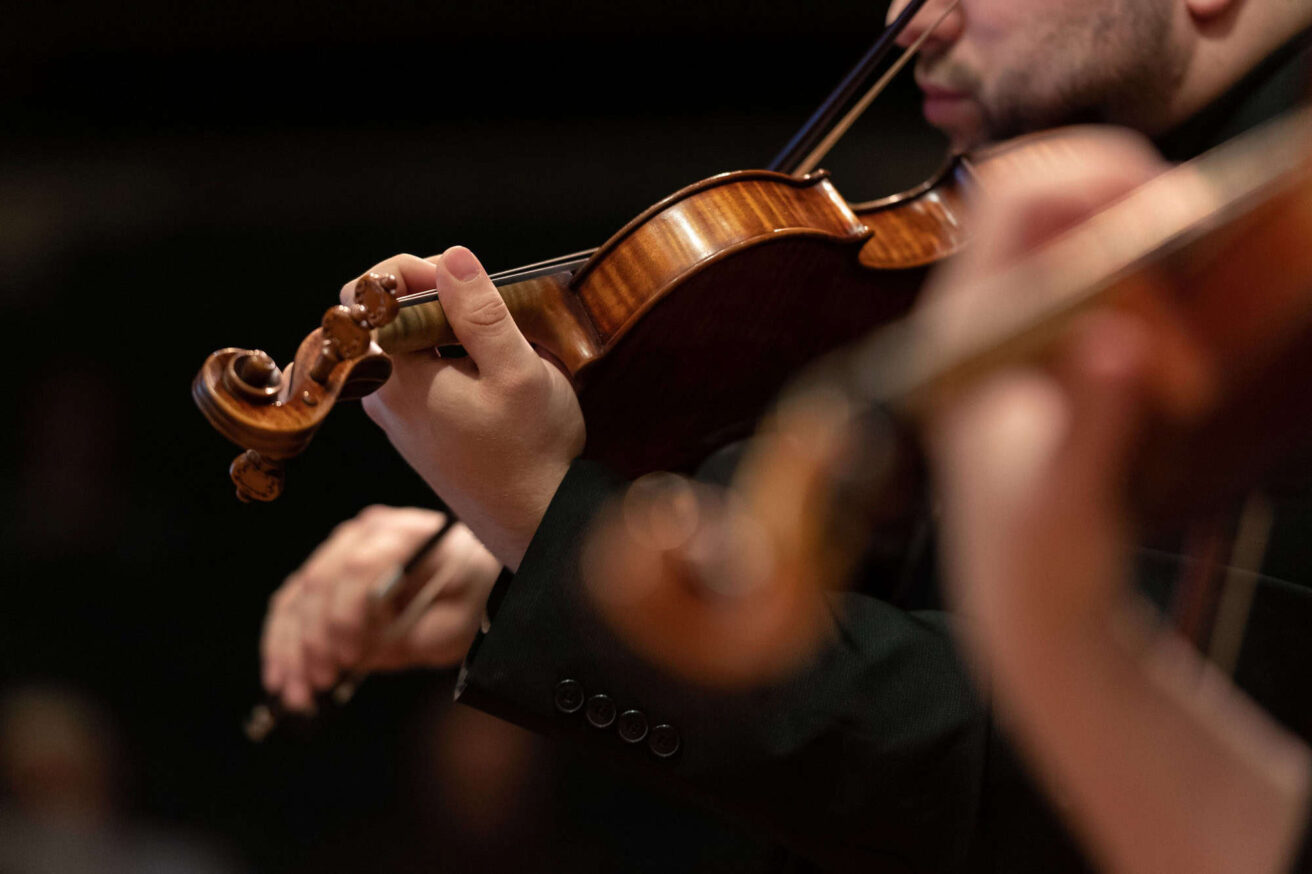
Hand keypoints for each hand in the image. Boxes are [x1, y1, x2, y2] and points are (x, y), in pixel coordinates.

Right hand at [261, 505, 501, 710]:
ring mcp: (341, 549)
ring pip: (298, 596)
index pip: (361, 566)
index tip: (350, 656)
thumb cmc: (468, 595)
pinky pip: (291, 605)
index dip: (347, 613)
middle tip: (321, 680)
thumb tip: (358, 653)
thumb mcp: (454, 623)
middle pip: (320, 579)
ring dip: (290, 648)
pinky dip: (282, 643)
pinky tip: (281, 677)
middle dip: (314, 637)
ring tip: (297, 692)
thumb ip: (410, 637)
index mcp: (407, 533)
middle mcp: (367, 533)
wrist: (469, 577)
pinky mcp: (326, 572)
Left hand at [343, 247, 584, 569]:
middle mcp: (385, 398)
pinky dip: (452, 355)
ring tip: (497, 337)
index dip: (407, 269)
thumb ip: (481, 312)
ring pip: (407, 345)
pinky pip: (421, 372)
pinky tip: (493, 370)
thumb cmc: (531, 453)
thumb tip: (452, 258)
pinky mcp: (420, 430)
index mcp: (396, 380)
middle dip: (435, 294)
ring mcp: (400, 417)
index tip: (457, 273)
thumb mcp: (518, 372)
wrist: (536, 523)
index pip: (364, 296)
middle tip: (486, 300)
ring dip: (449, 326)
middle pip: (386, 317)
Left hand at [922, 127, 1165, 655]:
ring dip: (1152, 256)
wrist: (1025, 599)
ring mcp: (1017, 322)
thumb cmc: (1034, 558)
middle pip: (1054, 188)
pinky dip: (1156, 280)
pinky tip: (1174, 354)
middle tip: (1193, 278)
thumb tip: (1117, 339)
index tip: (1174, 214)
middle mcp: (983, 312)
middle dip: (1138, 207)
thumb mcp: (1065, 503)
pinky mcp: (1054, 342)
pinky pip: (1107, 266)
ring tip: (1180, 362)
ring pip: (1085, 224)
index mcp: (967, 333)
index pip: (1015, 197)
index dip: (1094, 176)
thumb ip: (1091, 424)